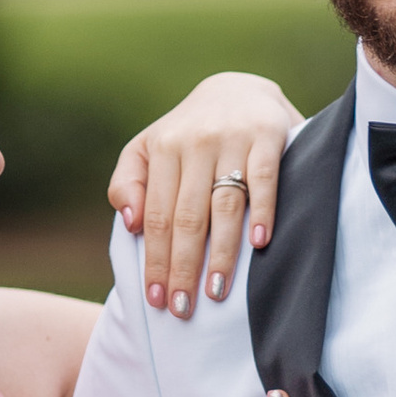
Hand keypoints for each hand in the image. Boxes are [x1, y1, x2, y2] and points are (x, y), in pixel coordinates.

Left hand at [108, 73, 305, 318]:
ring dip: (222, 253)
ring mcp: (233, 139)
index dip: (156, 259)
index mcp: (163, 148)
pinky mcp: (267, 137)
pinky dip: (263, 211)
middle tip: (183, 308)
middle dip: (184, 266)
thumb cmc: (188, 133)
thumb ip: (128, 182)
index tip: (157, 298)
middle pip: (188, 217)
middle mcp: (195, 142)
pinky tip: (259, 244)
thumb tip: (130, 224)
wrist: (239, 89)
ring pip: (224, 205)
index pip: (157, 215)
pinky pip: (265, 180)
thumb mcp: (148, 149)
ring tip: (217, 291)